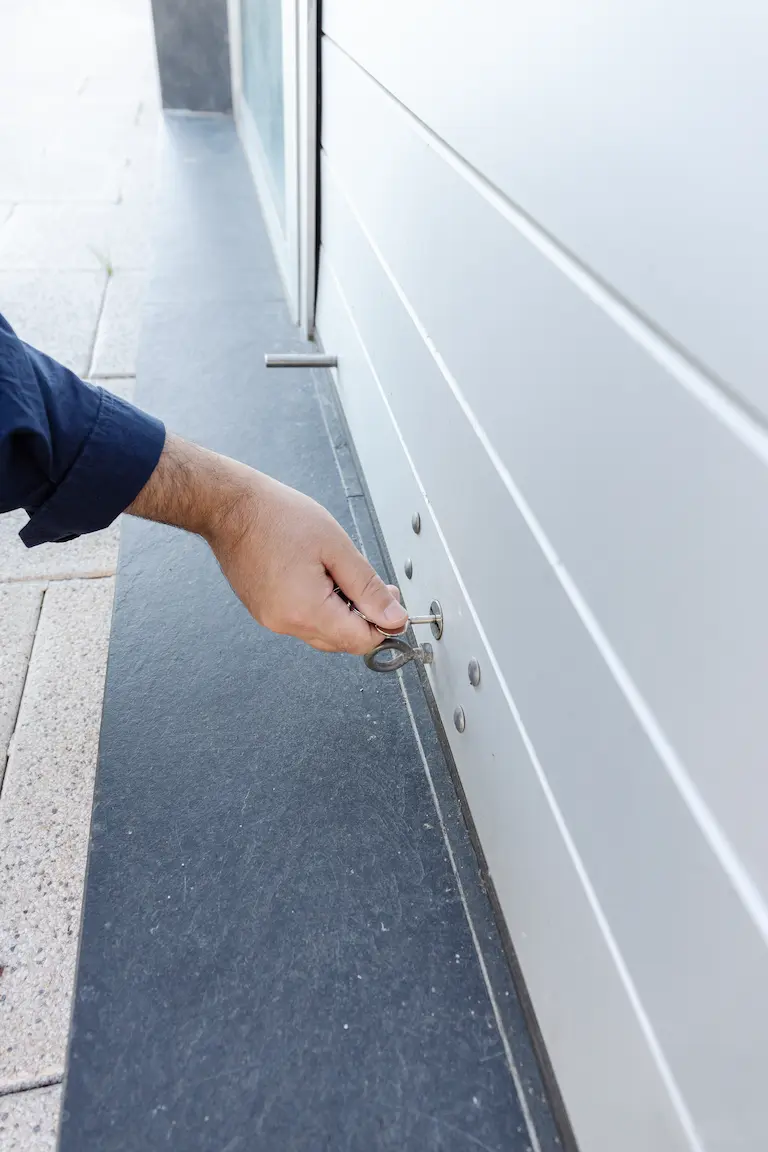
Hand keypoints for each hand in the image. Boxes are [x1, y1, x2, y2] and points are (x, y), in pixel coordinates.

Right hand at [128, 433, 407, 653]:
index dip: (384, 625)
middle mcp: (286, 623)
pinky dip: (320, 606)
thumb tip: (393, 618)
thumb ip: (368, 588)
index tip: (393, 604)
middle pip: (342, 641)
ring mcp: (271, 619)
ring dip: (342, 612)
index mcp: (306, 611)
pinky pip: (302, 620)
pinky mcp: (264, 611)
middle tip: (374, 585)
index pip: (360, 641)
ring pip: (323, 632)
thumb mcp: (337, 548)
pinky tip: (320, 576)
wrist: (229, 507)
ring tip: (341, 572)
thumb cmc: (277, 517)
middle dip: (365, 618)